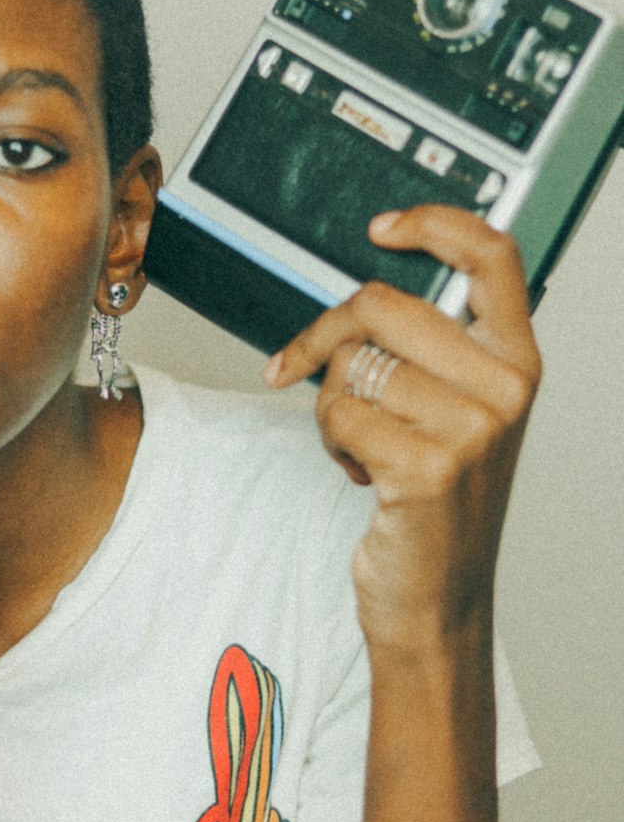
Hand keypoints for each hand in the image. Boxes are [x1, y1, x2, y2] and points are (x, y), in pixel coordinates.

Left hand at [265, 206, 541, 651]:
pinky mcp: (429, 467)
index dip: (434, 225)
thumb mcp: (456, 413)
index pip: (492, 258)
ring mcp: (471, 429)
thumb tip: (361, 298)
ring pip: (351, 363)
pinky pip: (339, 413)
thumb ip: (432, 350)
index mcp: (515, 362)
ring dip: (331, 405)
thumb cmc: (436, 499)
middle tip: (306, 366)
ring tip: (362, 445)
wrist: (436, 597)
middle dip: (326, 334)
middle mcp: (504, 390)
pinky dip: (330, 441)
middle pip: (383, 304)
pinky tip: (361, 472)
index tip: (381, 228)